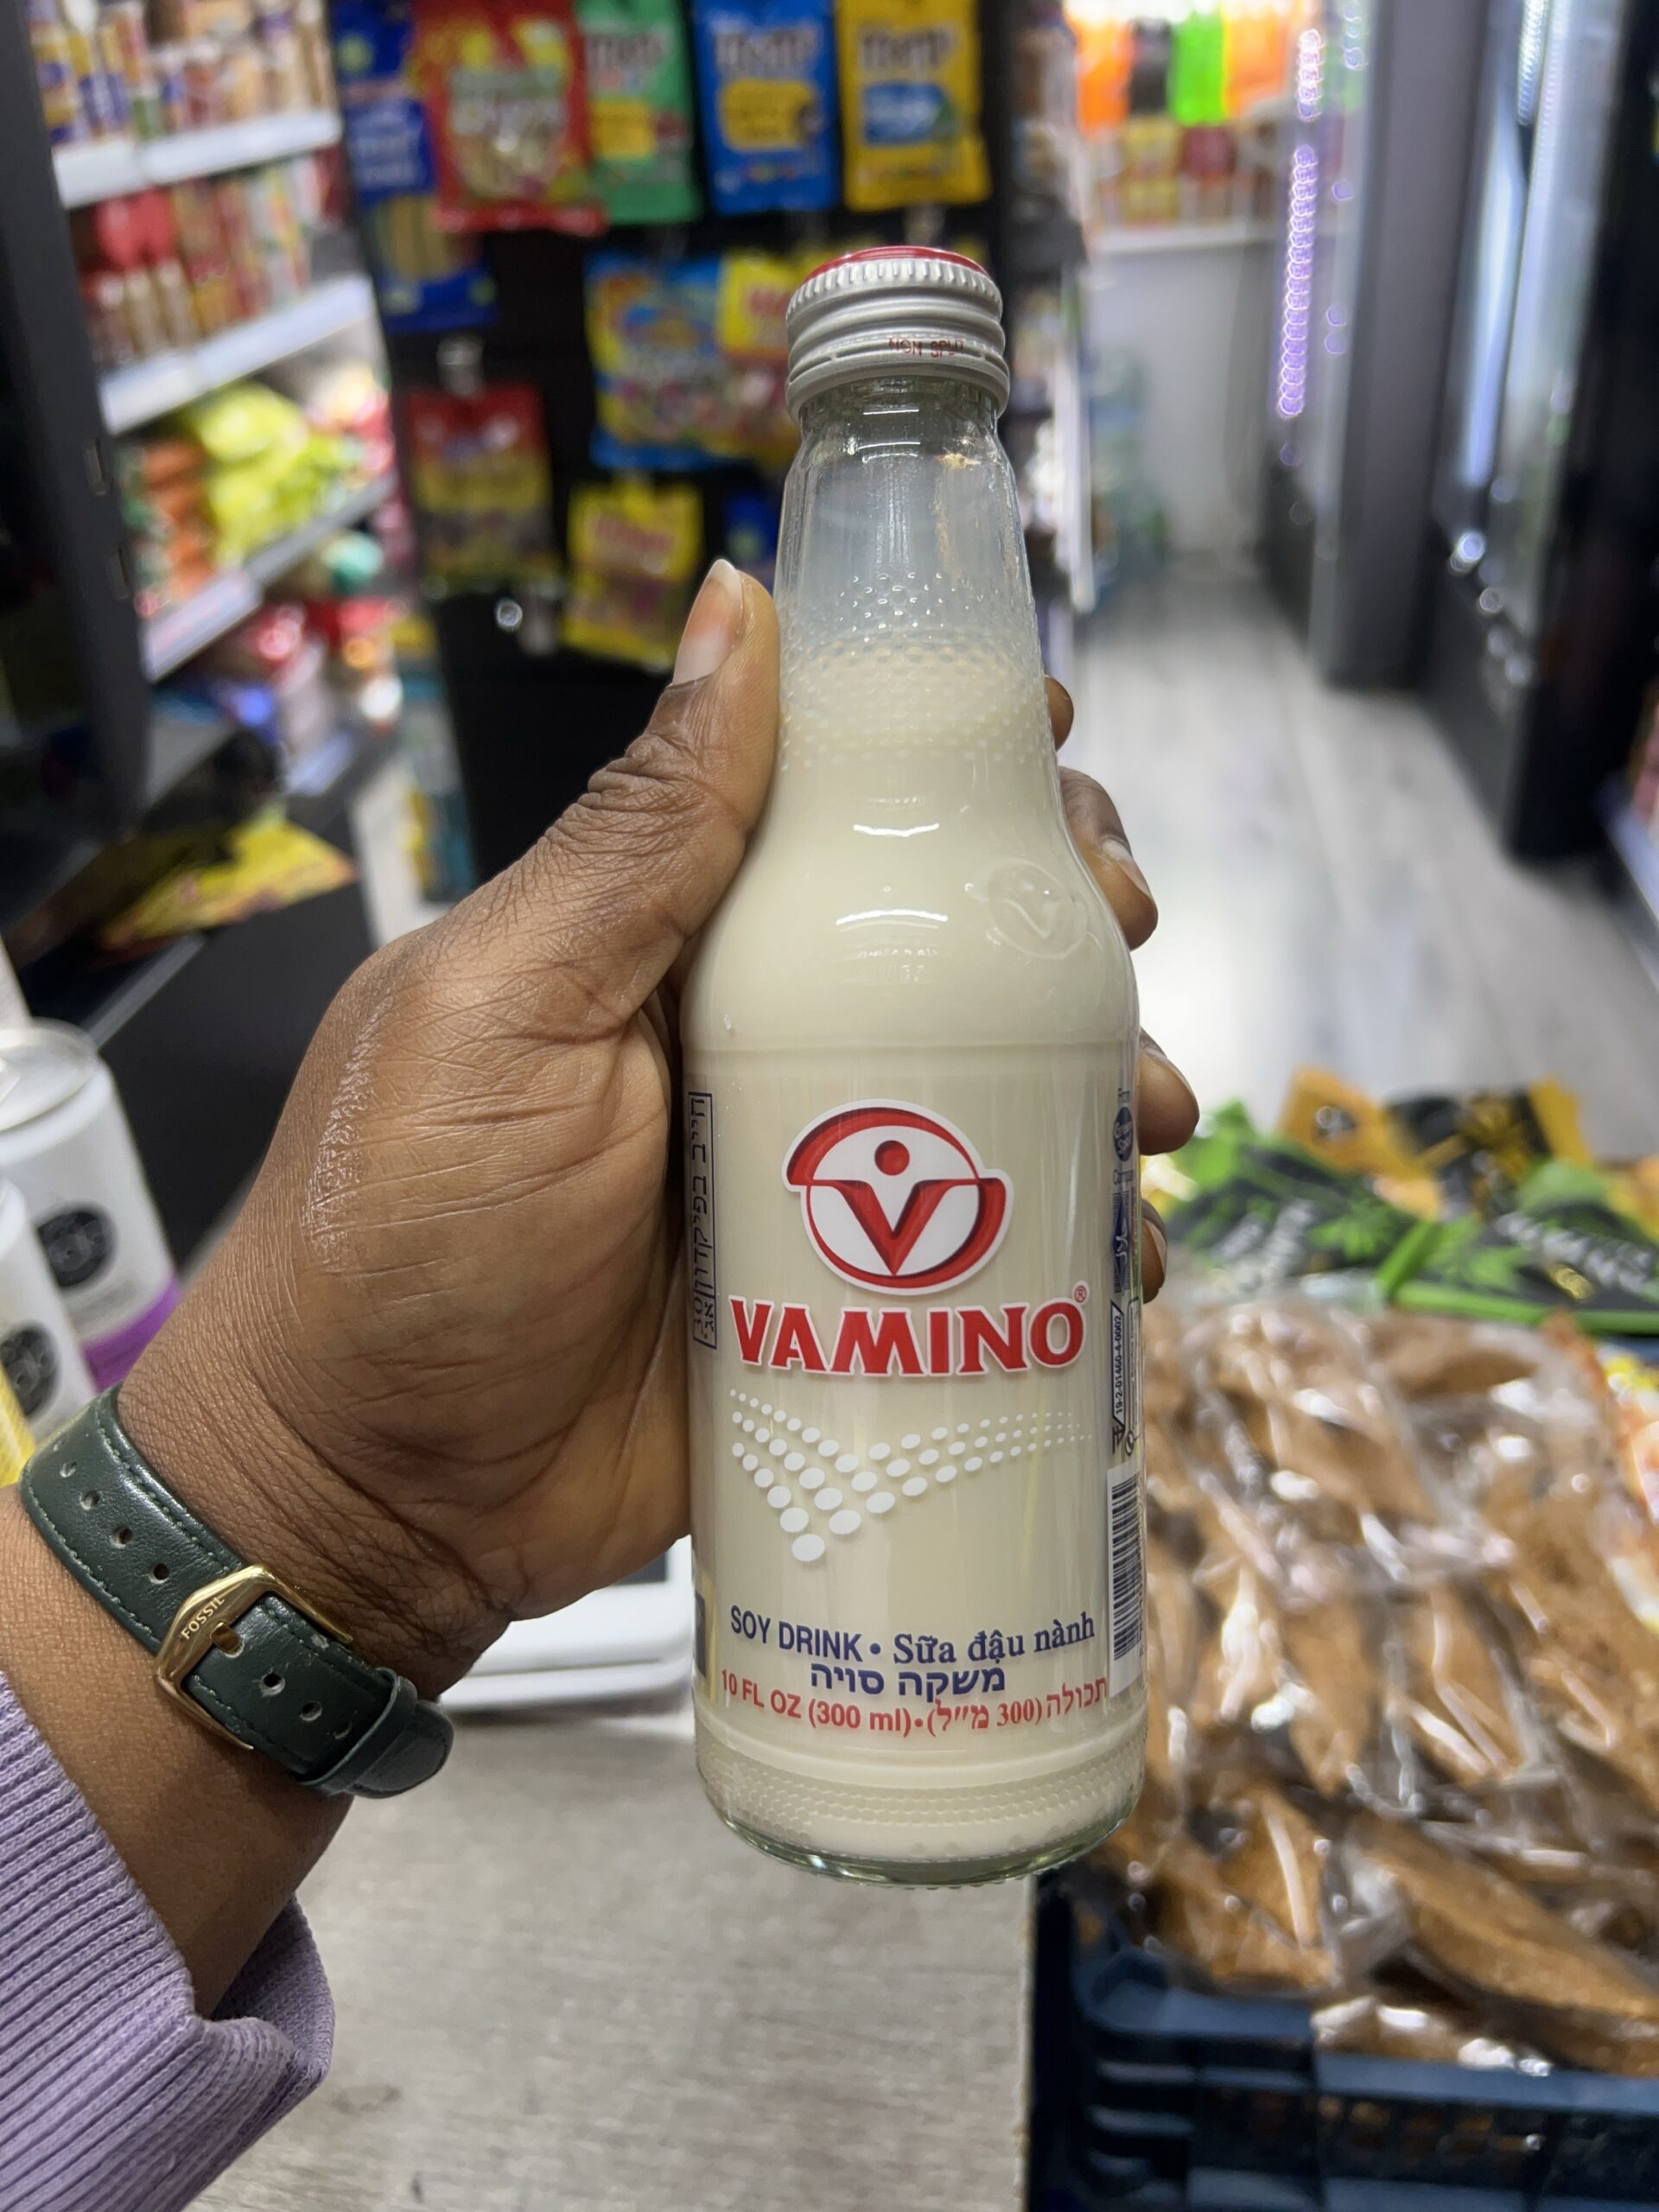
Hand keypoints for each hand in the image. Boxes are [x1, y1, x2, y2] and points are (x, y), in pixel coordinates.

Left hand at [122, 565, 1197, 1696]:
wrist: (378, 1508)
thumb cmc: (399, 1244)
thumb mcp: (506, 1015)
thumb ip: (635, 839)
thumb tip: (735, 609)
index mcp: (666, 941)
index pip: (833, 803)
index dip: (954, 759)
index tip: (1052, 745)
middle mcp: (750, 1040)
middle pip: (944, 939)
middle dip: (1062, 917)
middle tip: (1121, 932)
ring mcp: (811, 1177)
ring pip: (995, 1088)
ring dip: (1102, 1074)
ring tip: (1150, 1111)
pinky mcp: (850, 1306)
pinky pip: (990, 1250)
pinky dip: (1074, 1235)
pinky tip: (1125, 1248)